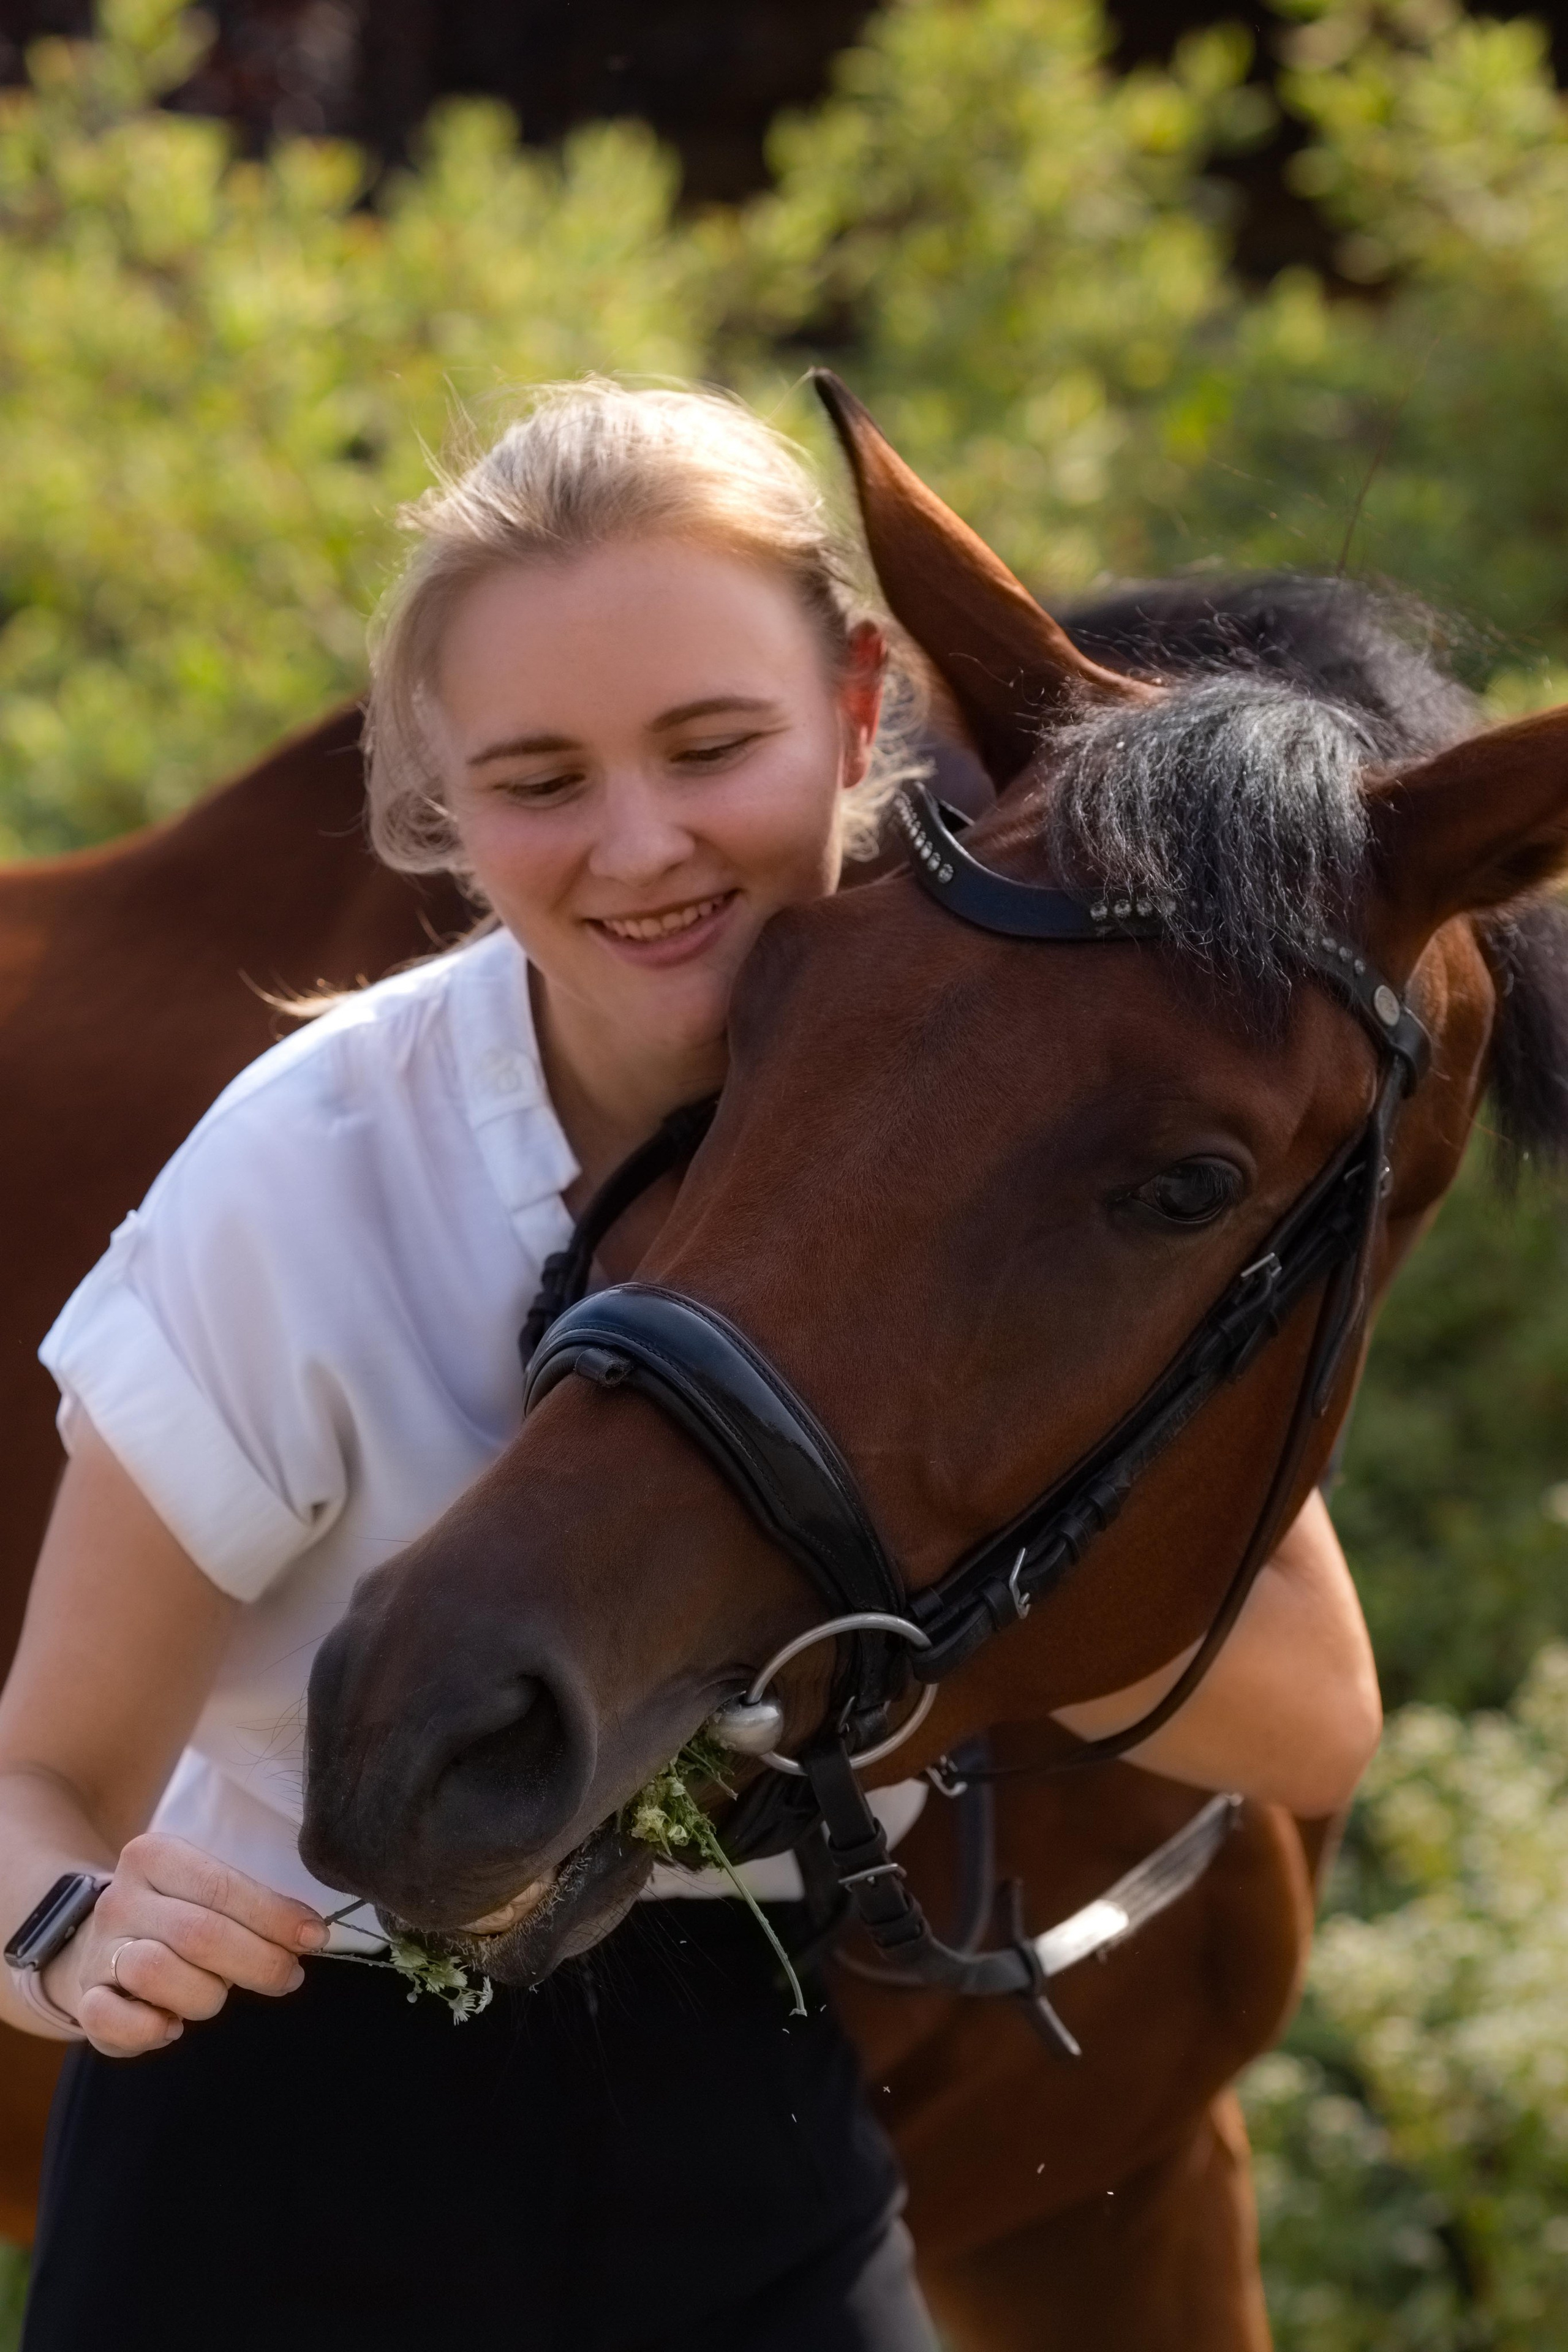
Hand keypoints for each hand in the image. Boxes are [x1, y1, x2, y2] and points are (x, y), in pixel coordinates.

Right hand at [41, 1833, 327, 2057]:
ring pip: (155, 1973)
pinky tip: (170, 2025)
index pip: (222, 1887)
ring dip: (204, 1994)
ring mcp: (99, 1949)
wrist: (106, 1939)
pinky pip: (108, 2020)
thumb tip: (310, 1934)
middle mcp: (121, 1898)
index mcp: (155, 1857)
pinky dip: (146, 2029)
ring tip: (217, 1994)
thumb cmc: (182, 1914)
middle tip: (287, 1977)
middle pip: (197, 1934)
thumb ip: (256, 1906)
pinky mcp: (84, 1998)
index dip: (274, 1917)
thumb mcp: (213, 1893)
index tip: (314, 1937)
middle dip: (257, 1962)